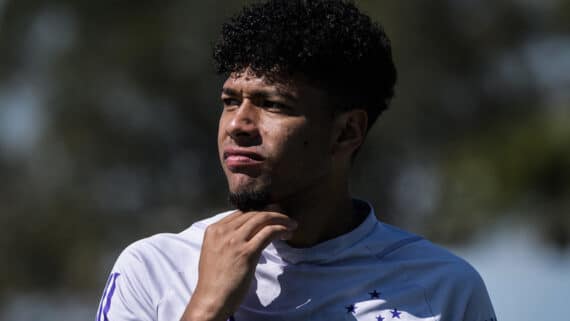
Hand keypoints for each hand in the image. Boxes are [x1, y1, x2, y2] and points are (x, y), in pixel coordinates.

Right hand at [180, 211, 297, 320]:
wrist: (211, 299)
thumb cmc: (214, 281)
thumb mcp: (214, 252)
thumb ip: (226, 239)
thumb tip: (246, 233)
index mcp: (213, 230)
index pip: (240, 213)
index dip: (258, 212)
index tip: (271, 214)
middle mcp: (223, 231)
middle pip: (252, 213)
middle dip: (272, 212)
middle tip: (285, 217)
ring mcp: (234, 241)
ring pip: (262, 219)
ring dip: (280, 219)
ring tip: (291, 224)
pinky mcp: (246, 252)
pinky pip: (268, 232)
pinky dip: (281, 229)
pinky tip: (287, 233)